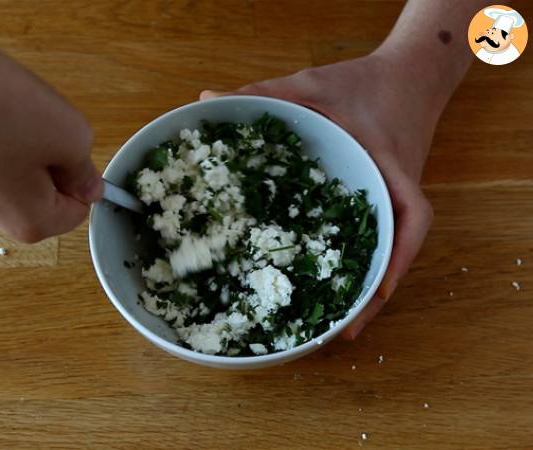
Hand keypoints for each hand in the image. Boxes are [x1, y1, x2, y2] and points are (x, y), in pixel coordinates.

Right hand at [0, 10, 102, 242]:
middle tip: (41, 131)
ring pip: (16, 177)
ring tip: (10, 119)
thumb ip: (85, 172)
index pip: (77, 213)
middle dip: (52, 166)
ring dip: (24, 151)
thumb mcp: (70, 136)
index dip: (82, 180)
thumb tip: (89, 187)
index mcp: (29, 222)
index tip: (72, 149)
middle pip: (44, 198)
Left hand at [200, 53, 435, 338]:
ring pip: (389, 250)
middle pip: (399, 249)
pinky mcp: (384, 198)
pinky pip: (378, 236)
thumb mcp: (313, 82)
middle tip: (342, 332)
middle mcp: (397, 188)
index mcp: (388, 162)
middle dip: (375, 292)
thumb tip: (207, 98)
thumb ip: (266, 92)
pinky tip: (331, 283)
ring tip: (337, 328)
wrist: (411, 73)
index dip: (399, 257)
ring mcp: (394, 197)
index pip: (411, 213)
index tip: (378, 290)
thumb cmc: (364, 80)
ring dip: (368, 288)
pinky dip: (361, 264)